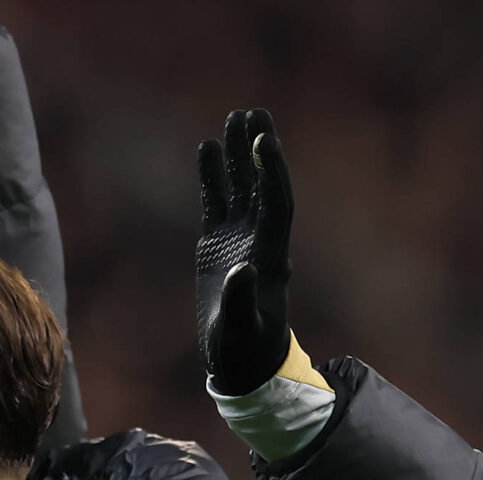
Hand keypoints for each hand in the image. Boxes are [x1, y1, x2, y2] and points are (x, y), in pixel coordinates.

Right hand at [196, 108, 294, 395]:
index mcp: (271, 258)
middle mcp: (259, 243)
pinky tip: (206, 149)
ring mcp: (238, 242)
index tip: (265, 139)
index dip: (271, 172)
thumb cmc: (245, 352)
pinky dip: (213, 177)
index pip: (275, 204)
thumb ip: (240, 300)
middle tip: (255, 112)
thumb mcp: (241, 330)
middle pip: (262, 186)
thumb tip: (241, 270)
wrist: (242, 364)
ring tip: (233, 118)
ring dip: (237, 155)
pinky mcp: (218, 247)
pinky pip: (217, 203)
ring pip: (240, 189)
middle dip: (258, 151)